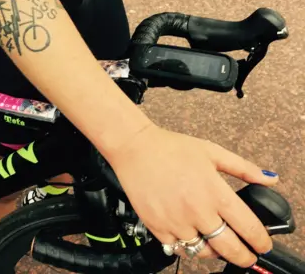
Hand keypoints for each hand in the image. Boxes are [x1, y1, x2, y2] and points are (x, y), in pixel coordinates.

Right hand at [107, 125, 278, 266]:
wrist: (133, 148)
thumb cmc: (170, 147)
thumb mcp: (211, 151)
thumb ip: (243, 168)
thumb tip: (270, 179)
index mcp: (214, 191)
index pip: (248, 227)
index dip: (260, 241)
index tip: (262, 244)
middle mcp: (197, 210)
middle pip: (229, 248)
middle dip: (243, 256)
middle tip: (246, 255)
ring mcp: (175, 221)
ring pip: (203, 252)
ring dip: (213, 251)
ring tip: (214, 243)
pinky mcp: (156, 226)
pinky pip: (177, 248)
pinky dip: (186, 246)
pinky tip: (189, 236)